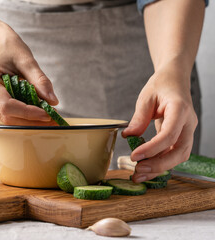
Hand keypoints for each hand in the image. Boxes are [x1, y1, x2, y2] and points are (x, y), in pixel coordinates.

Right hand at [0, 22, 57, 125]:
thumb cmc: (7, 46)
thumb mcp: (26, 59)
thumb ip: (40, 80)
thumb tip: (53, 101)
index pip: (6, 106)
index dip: (27, 113)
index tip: (47, 113)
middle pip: (7, 116)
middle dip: (30, 120)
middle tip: (53, 118)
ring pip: (7, 117)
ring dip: (28, 119)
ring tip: (48, 114)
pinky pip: (7, 112)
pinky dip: (23, 114)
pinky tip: (36, 109)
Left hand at [122, 67, 197, 182]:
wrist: (175, 80)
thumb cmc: (161, 85)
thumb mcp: (146, 97)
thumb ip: (139, 117)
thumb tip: (129, 136)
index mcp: (180, 109)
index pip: (169, 134)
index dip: (152, 149)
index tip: (134, 156)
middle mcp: (188, 123)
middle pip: (179, 151)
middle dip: (159, 165)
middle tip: (138, 171)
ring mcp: (187, 131)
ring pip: (178, 156)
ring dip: (159, 168)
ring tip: (138, 175)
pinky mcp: (181, 137)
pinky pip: (172, 154)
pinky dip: (159, 163)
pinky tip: (144, 168)